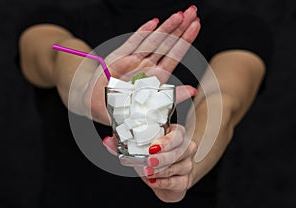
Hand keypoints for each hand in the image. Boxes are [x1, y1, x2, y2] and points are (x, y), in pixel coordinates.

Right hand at [81, 5, 199, 124]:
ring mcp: (134, 60)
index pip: (175, 55)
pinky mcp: (119, 58)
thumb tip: (194, 91)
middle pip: (167, 44)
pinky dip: (142, 33)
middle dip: (180, 27)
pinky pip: (133, 44)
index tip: (196, 25)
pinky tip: (154, 23)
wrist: (99, 105)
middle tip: (193, 11)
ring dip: (166, 27)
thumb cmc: (125, 107)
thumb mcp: (151, 105)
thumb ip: (172, 96)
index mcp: (158, 76)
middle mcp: (148, 65)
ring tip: (180, 15)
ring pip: (153, 40)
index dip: (186, 40)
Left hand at [140, 124, 196, 201]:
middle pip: (180, 151)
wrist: (166, 177)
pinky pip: (175, 182)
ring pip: (178, 167)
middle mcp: (186, 149)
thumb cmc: (156, 157)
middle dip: (163, 157)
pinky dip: (162, 182)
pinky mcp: (185, 181)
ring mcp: (188, 165)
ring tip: (148, 172)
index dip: (166, 141)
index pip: (178, 134)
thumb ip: (138, 144)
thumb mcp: (147, 147)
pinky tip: (153, 181)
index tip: (153, 147)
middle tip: (150, 160)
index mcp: (178, 136)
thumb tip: (121, 145)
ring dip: (161, 170)